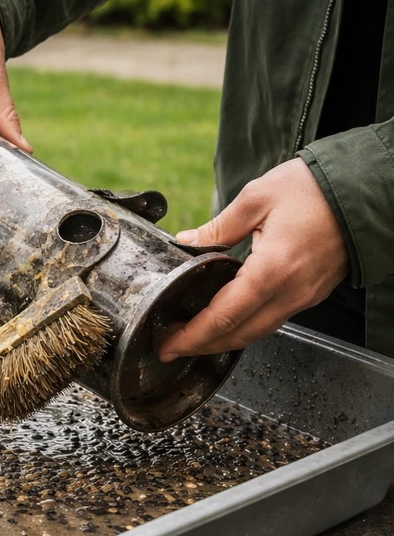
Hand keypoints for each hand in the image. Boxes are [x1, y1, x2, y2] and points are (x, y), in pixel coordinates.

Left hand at [158, 158, 349, 361]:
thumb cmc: (315, 188)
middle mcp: (291, 292)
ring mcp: (305, 296)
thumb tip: (186, 241)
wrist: (368, 188)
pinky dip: (246, 326)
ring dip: (223, 341)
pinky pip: (274, 319)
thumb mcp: (257, 197)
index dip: (192, 337)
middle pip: (239, 335)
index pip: (223, 318)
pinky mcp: (312, 293)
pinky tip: (226, 320)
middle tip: (170, 347)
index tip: (167, 344)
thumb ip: (218, 226)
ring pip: (258, 332)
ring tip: (192, 337)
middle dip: (202, 347)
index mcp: (272, 271)